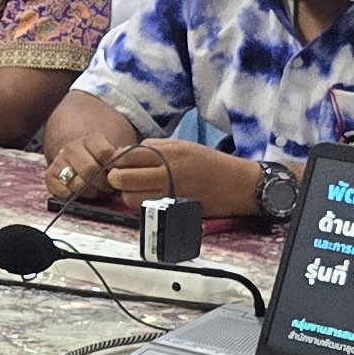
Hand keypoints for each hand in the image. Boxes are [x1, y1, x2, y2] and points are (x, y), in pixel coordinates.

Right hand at [40, 110, 140, 212]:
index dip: (114, 169)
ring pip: (76, 182)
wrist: (78, 153)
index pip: (105, 153)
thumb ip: (121, 160)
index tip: (118, 175)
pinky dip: (69, 195)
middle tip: (108, 189)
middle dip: (103, 185)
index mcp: (92, 139)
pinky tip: (78, 194)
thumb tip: (128, 173)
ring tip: (96, 192)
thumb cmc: (101, 160)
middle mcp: (73, 148)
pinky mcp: (50, 175)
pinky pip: (58, 189)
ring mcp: (60, 161)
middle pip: (90, 169)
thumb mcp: (113, 153)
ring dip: (90, 192)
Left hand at [106, 135, 271, 217]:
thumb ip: (154, 146)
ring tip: (135, 189)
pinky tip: (148, 198)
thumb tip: (127, 152)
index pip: (125, 156)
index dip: (117, 160)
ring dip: (127, 194)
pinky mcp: (174, 209)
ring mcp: (169, 193)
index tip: (120, 162)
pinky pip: (145, 209)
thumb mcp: (182, 145)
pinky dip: (140, 204)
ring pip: (129, 198)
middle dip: (115, 178)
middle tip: (120, 177)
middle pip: (121, 178)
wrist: (238, 184)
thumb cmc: (210, 163)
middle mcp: (166, 173)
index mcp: (168, 153)